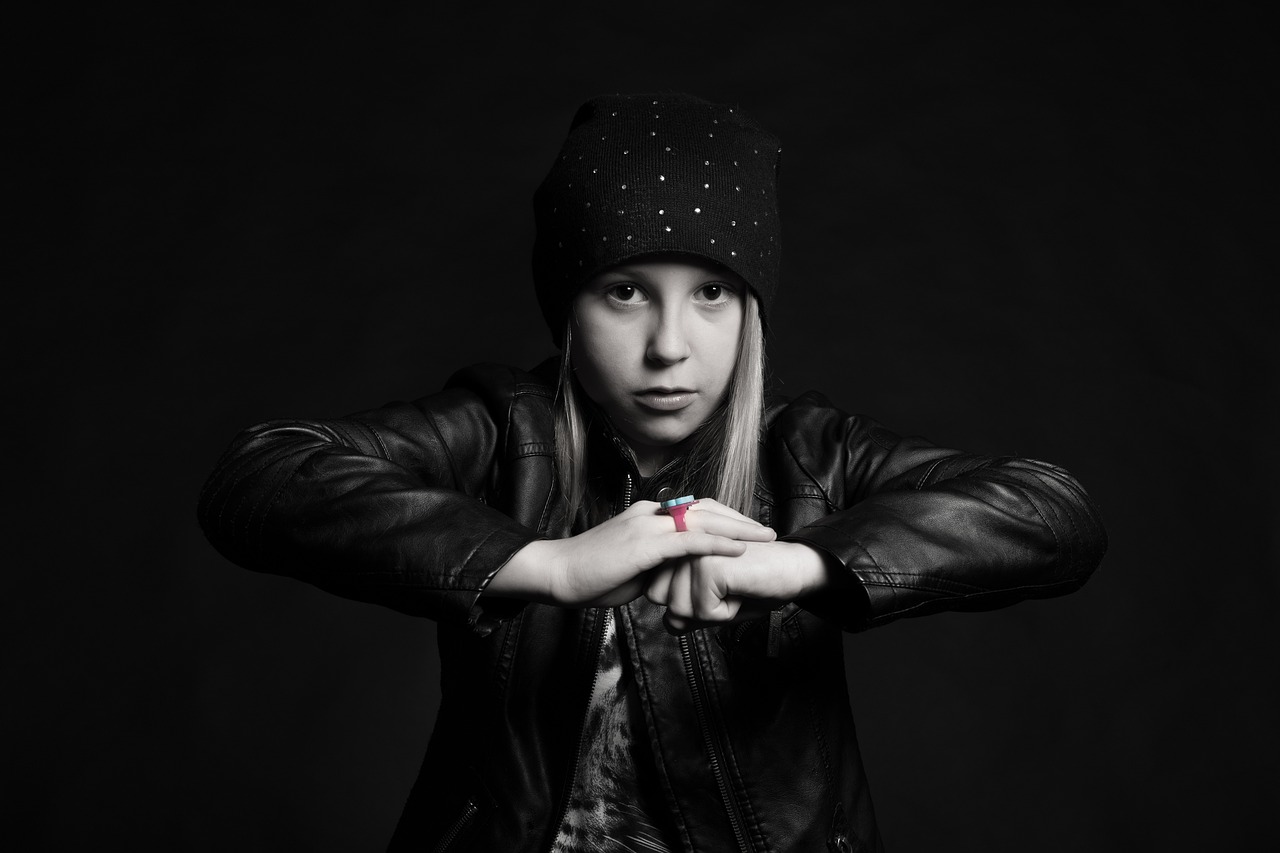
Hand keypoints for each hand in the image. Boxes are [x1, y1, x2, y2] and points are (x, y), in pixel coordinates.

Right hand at [487, 499, 776, 606]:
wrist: (558, 573)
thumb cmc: (590, 575)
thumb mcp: (632, 566)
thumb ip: (657, 564)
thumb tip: (677, 575)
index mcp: (647, 516)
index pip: (695, 510)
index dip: (725, 519)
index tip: (748, 530)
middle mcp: (651, 513)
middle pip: (706, 509)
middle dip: (740, 520)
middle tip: (768, 530)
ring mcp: (648, 526)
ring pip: (704, 520)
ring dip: (739, 529)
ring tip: (765, 537)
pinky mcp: (646, 544)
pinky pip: (690, 541)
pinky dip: (718, 543)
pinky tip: (739, 550)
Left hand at [646, 540, 834, 632]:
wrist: (793, 569)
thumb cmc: (757, 583)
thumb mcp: (715, 602)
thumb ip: (688, 612)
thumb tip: (669, 624)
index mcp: (679, 546)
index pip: (656, 592)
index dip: (690, 604)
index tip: (717, 588)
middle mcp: (681, 544)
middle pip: (665, 603)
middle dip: (698, 609)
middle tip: (727, 588)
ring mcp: (692, 552)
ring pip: (680, 610)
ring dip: (714, 611)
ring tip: (735, 586)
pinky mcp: (706, 564)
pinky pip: (703, 612)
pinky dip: (727, 612)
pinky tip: (741, 588)